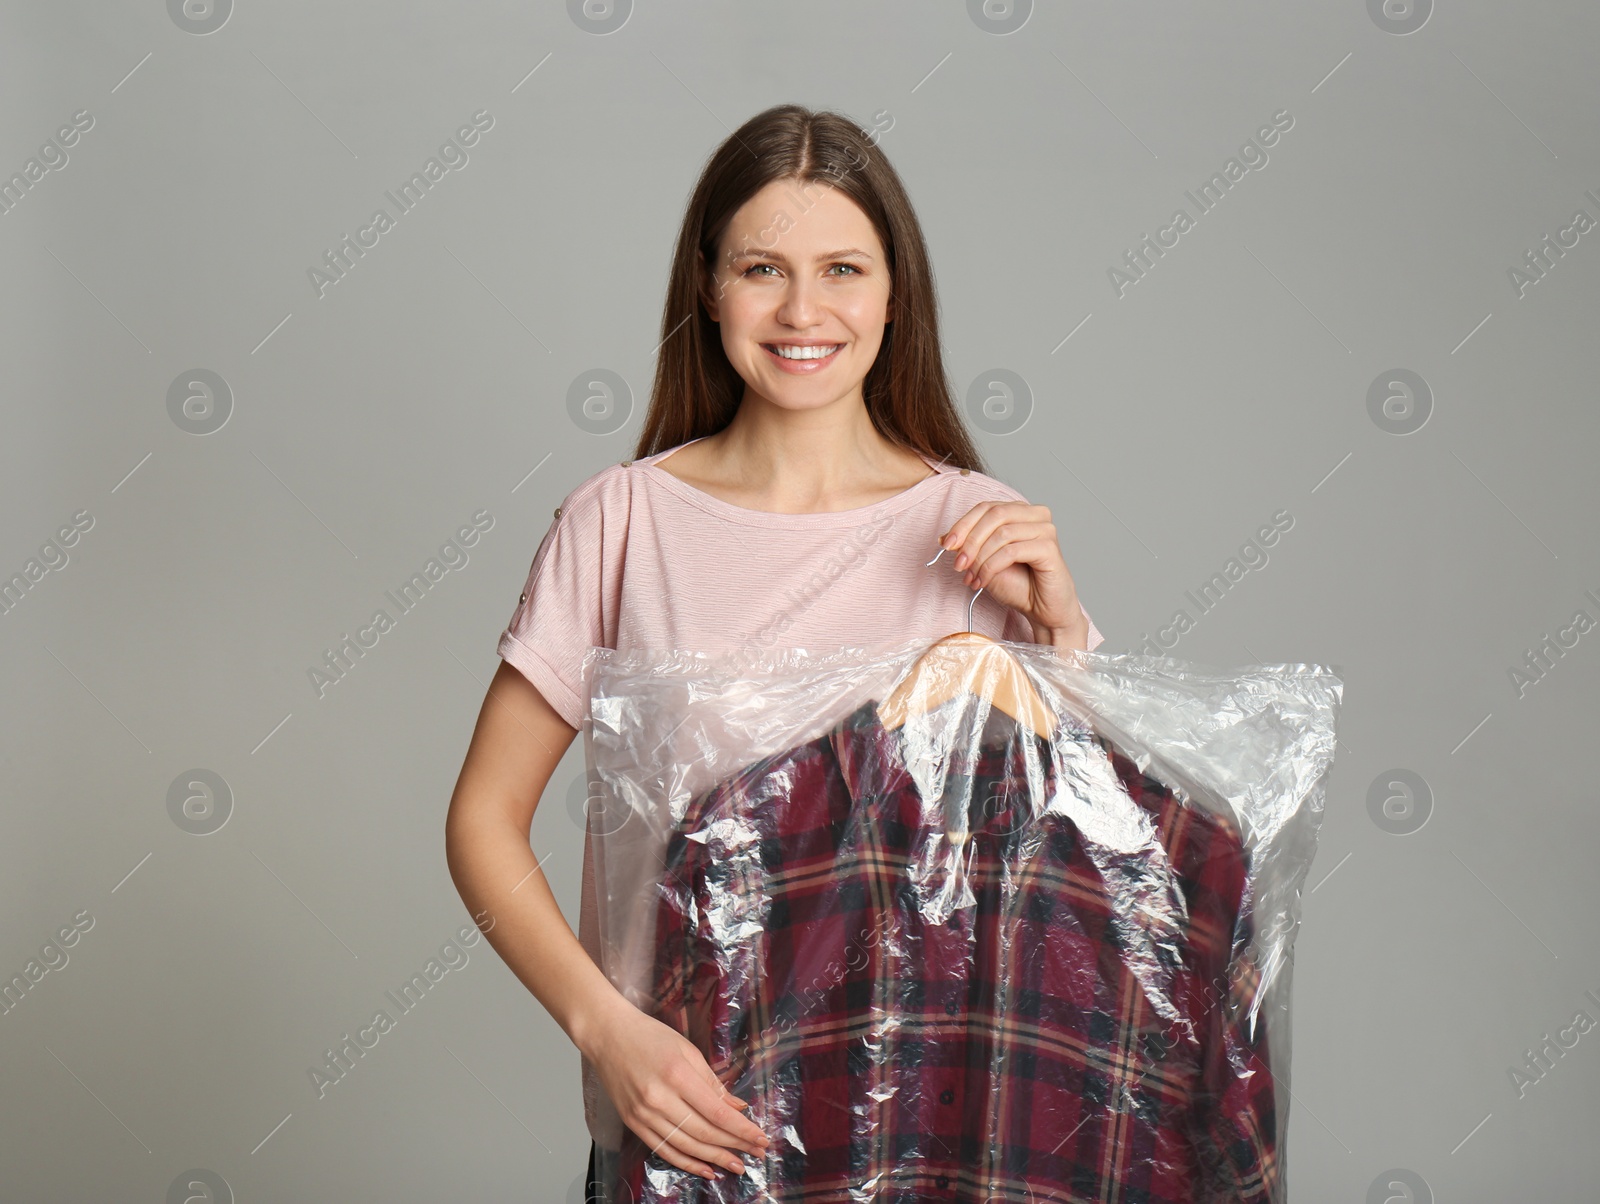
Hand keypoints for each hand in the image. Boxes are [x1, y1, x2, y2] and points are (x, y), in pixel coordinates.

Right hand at [588, 1004, 770, 1179]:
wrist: (608, 1036)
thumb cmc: (649, 1036)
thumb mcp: (687, 1049)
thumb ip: (712, 1081)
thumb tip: (737, 1107)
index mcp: (677, 1075)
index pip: (716, 1112)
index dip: (741, 1129)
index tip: (761, 1138)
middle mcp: (659, 1099)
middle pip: (704, 1132)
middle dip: (735, 1146)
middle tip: (757, 1153)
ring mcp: (644, 1114)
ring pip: (686, 1146)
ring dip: (715, 1159)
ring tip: (738, 1165)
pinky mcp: (634, 1124)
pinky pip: (664, 1150)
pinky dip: (687, 1163)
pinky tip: (706, 1169)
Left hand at [939, 500, 1087, 646]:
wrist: (1043, 610)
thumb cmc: (1019, 585)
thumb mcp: (985, 562)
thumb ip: (968, 547)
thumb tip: (944, 537)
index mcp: (1020, 512)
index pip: (986, 507)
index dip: (963, 524)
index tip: (946, 545)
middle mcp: (1035, 515)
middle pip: (994, 514)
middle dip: (970, 540)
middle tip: (957, 564)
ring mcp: (1045, 530)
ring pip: (1002, 533)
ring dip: (980, 558)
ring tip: (971, 578)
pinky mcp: (1050, 548)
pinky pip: (1012, 551)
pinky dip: (991, 567)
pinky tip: (983, 581)